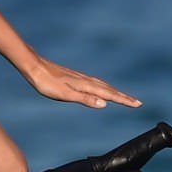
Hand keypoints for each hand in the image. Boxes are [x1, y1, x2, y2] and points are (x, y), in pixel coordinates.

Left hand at [24, 57, 139, 109]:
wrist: (34, 67)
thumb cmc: (47, 83)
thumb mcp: (65, 94)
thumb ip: (85, 99)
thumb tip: (104, 104)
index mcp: (86, 86)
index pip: (109, 95)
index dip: (124, 100)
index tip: (137, 104)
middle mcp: (86, 80)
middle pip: (109, 90)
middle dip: (123, 97)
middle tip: (137, 103)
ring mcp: (81, 78)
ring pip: (103, 86)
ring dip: (115, 92)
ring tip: (124, 98)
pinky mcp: (74, 77)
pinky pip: (94, 83)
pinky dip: (103, 87)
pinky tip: (100, 89)